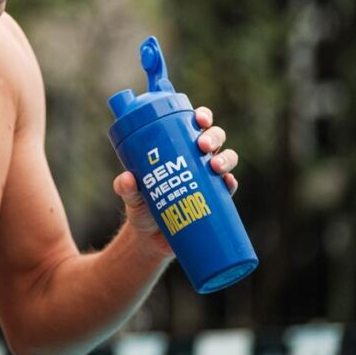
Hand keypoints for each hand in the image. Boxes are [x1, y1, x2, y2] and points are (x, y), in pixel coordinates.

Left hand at [112, 106, 238, 254]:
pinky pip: (229, 186)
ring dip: (226, 158)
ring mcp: (208, 178)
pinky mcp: (216, 199)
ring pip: (227, 158)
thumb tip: (128, 179)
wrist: (152, 239)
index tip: (198, 119)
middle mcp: (196, 158)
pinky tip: (227, 183)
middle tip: (202, 145)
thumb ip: (125, 187)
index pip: (193, 124)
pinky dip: (230, 183)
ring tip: (215, 166)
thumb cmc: (142, 207)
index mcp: (177, 147)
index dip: (201, 116)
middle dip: (213, 136)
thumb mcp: (131, 196)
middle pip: (214, 137)